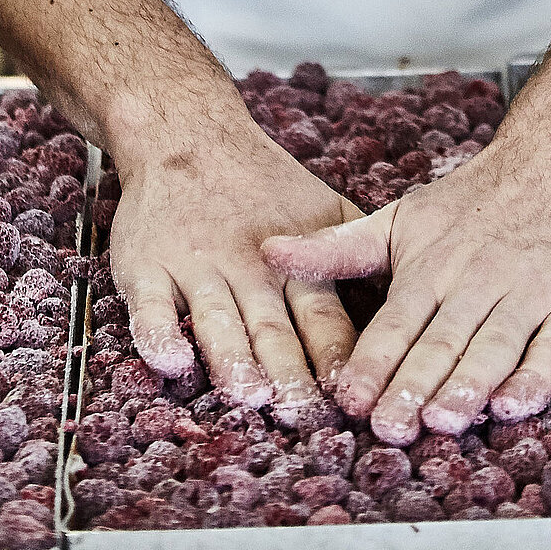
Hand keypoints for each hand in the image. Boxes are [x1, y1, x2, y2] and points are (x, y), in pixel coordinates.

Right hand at [110, 122, 363, 423]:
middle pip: (275, 332)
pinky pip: (151, 308)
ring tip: (248, 393)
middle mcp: (251, 270)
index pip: (325, 323)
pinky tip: (171, 362)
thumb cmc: (262, 182)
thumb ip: (355, 253)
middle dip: (290, 377)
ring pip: (217, 322)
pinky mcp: (147, 268)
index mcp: (298, 265)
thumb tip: (402, 301)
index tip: (352, 400)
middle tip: (302, 416)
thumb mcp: (324, 208)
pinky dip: (159, 335)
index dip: (338, 362)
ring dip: (233, 359)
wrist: (189, 134)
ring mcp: (197, 269)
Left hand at [261, 131, 550, 444]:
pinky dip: (537, 377)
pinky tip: (513, 405)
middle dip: (414, 386)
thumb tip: (268, 252)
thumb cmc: (473, 202)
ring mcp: (531, 292)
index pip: (395, 323)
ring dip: (468, 385)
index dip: (372, 363)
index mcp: (430, 266)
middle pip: (441, 341)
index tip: (350, 399)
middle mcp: (477, 280)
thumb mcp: (400, 219)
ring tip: (442, 421)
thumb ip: (337, 248)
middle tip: (391, 427)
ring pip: (494, 346)